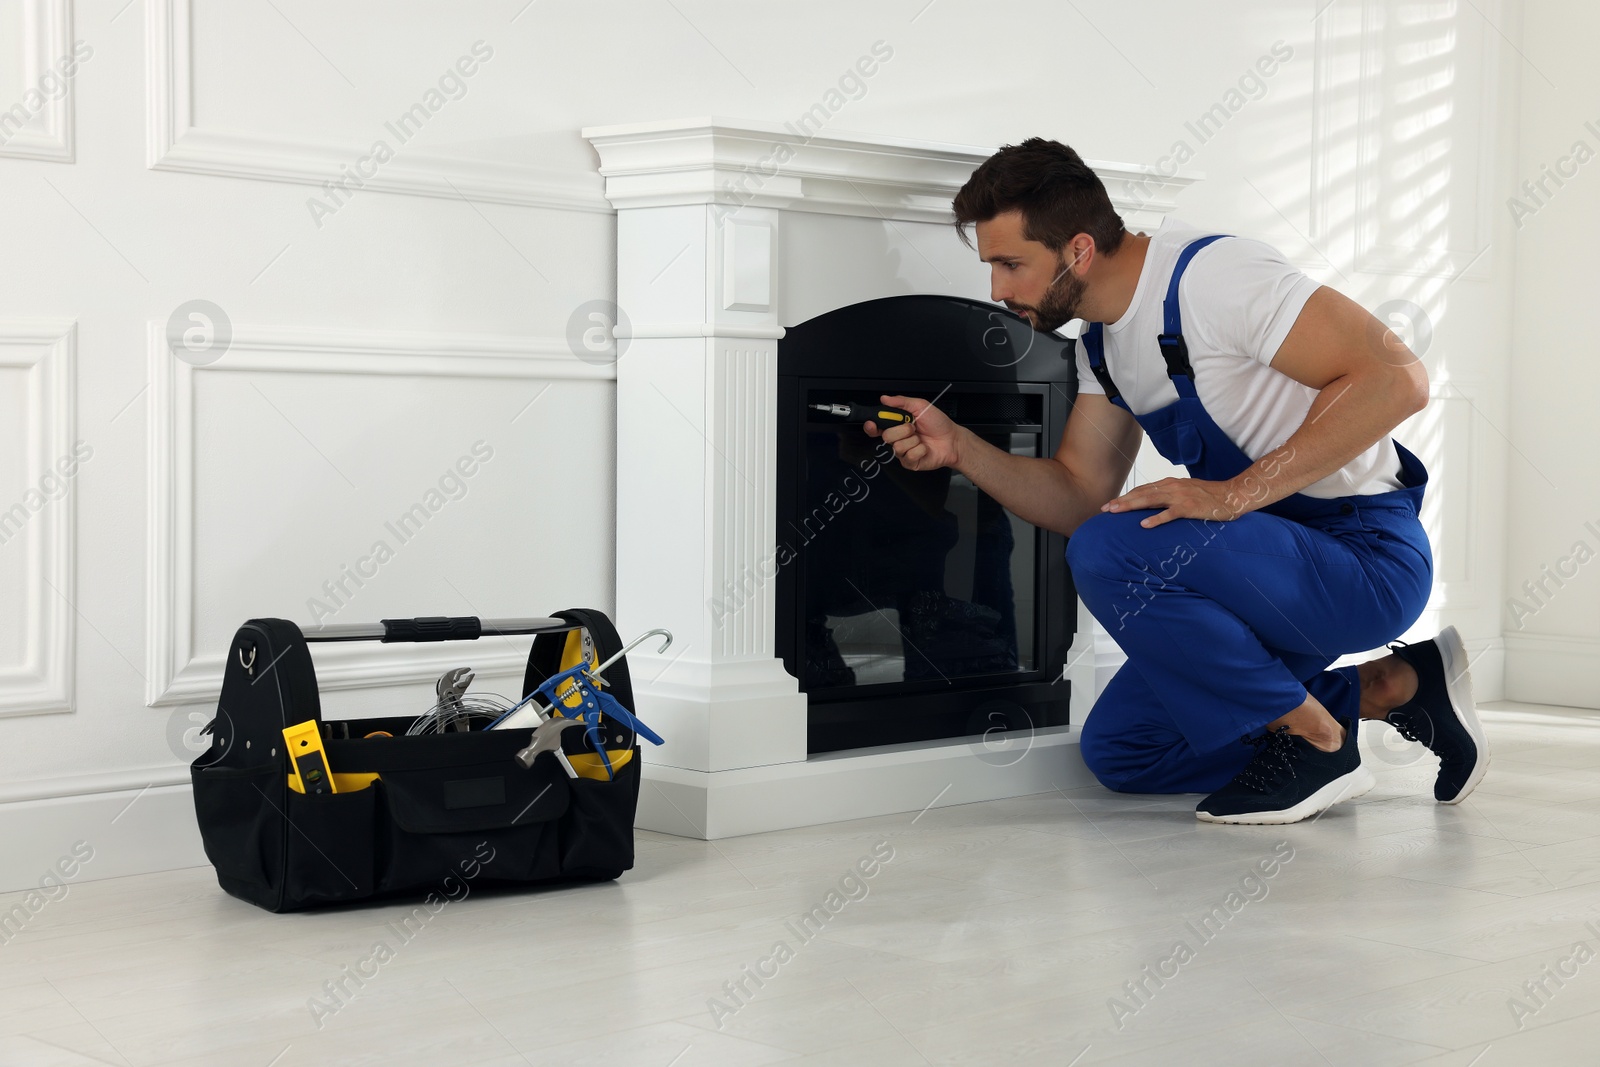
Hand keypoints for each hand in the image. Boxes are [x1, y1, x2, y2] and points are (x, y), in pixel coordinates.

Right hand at [866, 394, 960, 471]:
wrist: (952, 439)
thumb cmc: (938, 423)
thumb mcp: (920, 406)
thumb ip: (901, 402)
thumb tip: (884, 398)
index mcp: (897, 425)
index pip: (877, 427)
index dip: (871, 426)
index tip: (872, 424)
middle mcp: (898, 439)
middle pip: (886, 436)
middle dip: (902, 430)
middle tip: (913, 427)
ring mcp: (903, 452)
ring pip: (897, 447)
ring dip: (913, 440)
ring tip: (921, 438)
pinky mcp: (910, 463)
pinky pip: (908, 456)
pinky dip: (920, 450)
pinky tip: (925, 448)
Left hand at [1102, 477, 1246, 527]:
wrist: (1233, 495)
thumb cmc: (1209, 497)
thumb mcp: (1185, 493)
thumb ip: (1169, 498)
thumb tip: (1152, 508)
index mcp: (1170, 484)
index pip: (1143, 489)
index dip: (1126, 496)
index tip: (1111, 504)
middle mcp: (1172, 487)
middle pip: (1141, 494)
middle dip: (1122, 501)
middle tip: (1105, 509)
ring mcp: (1180, 496)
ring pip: (1150, 500)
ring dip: (1131, 506)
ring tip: (1116, 512)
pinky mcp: (1190, 507)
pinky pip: (1170, 514)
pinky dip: (1156, 519)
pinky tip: (1144, 525)